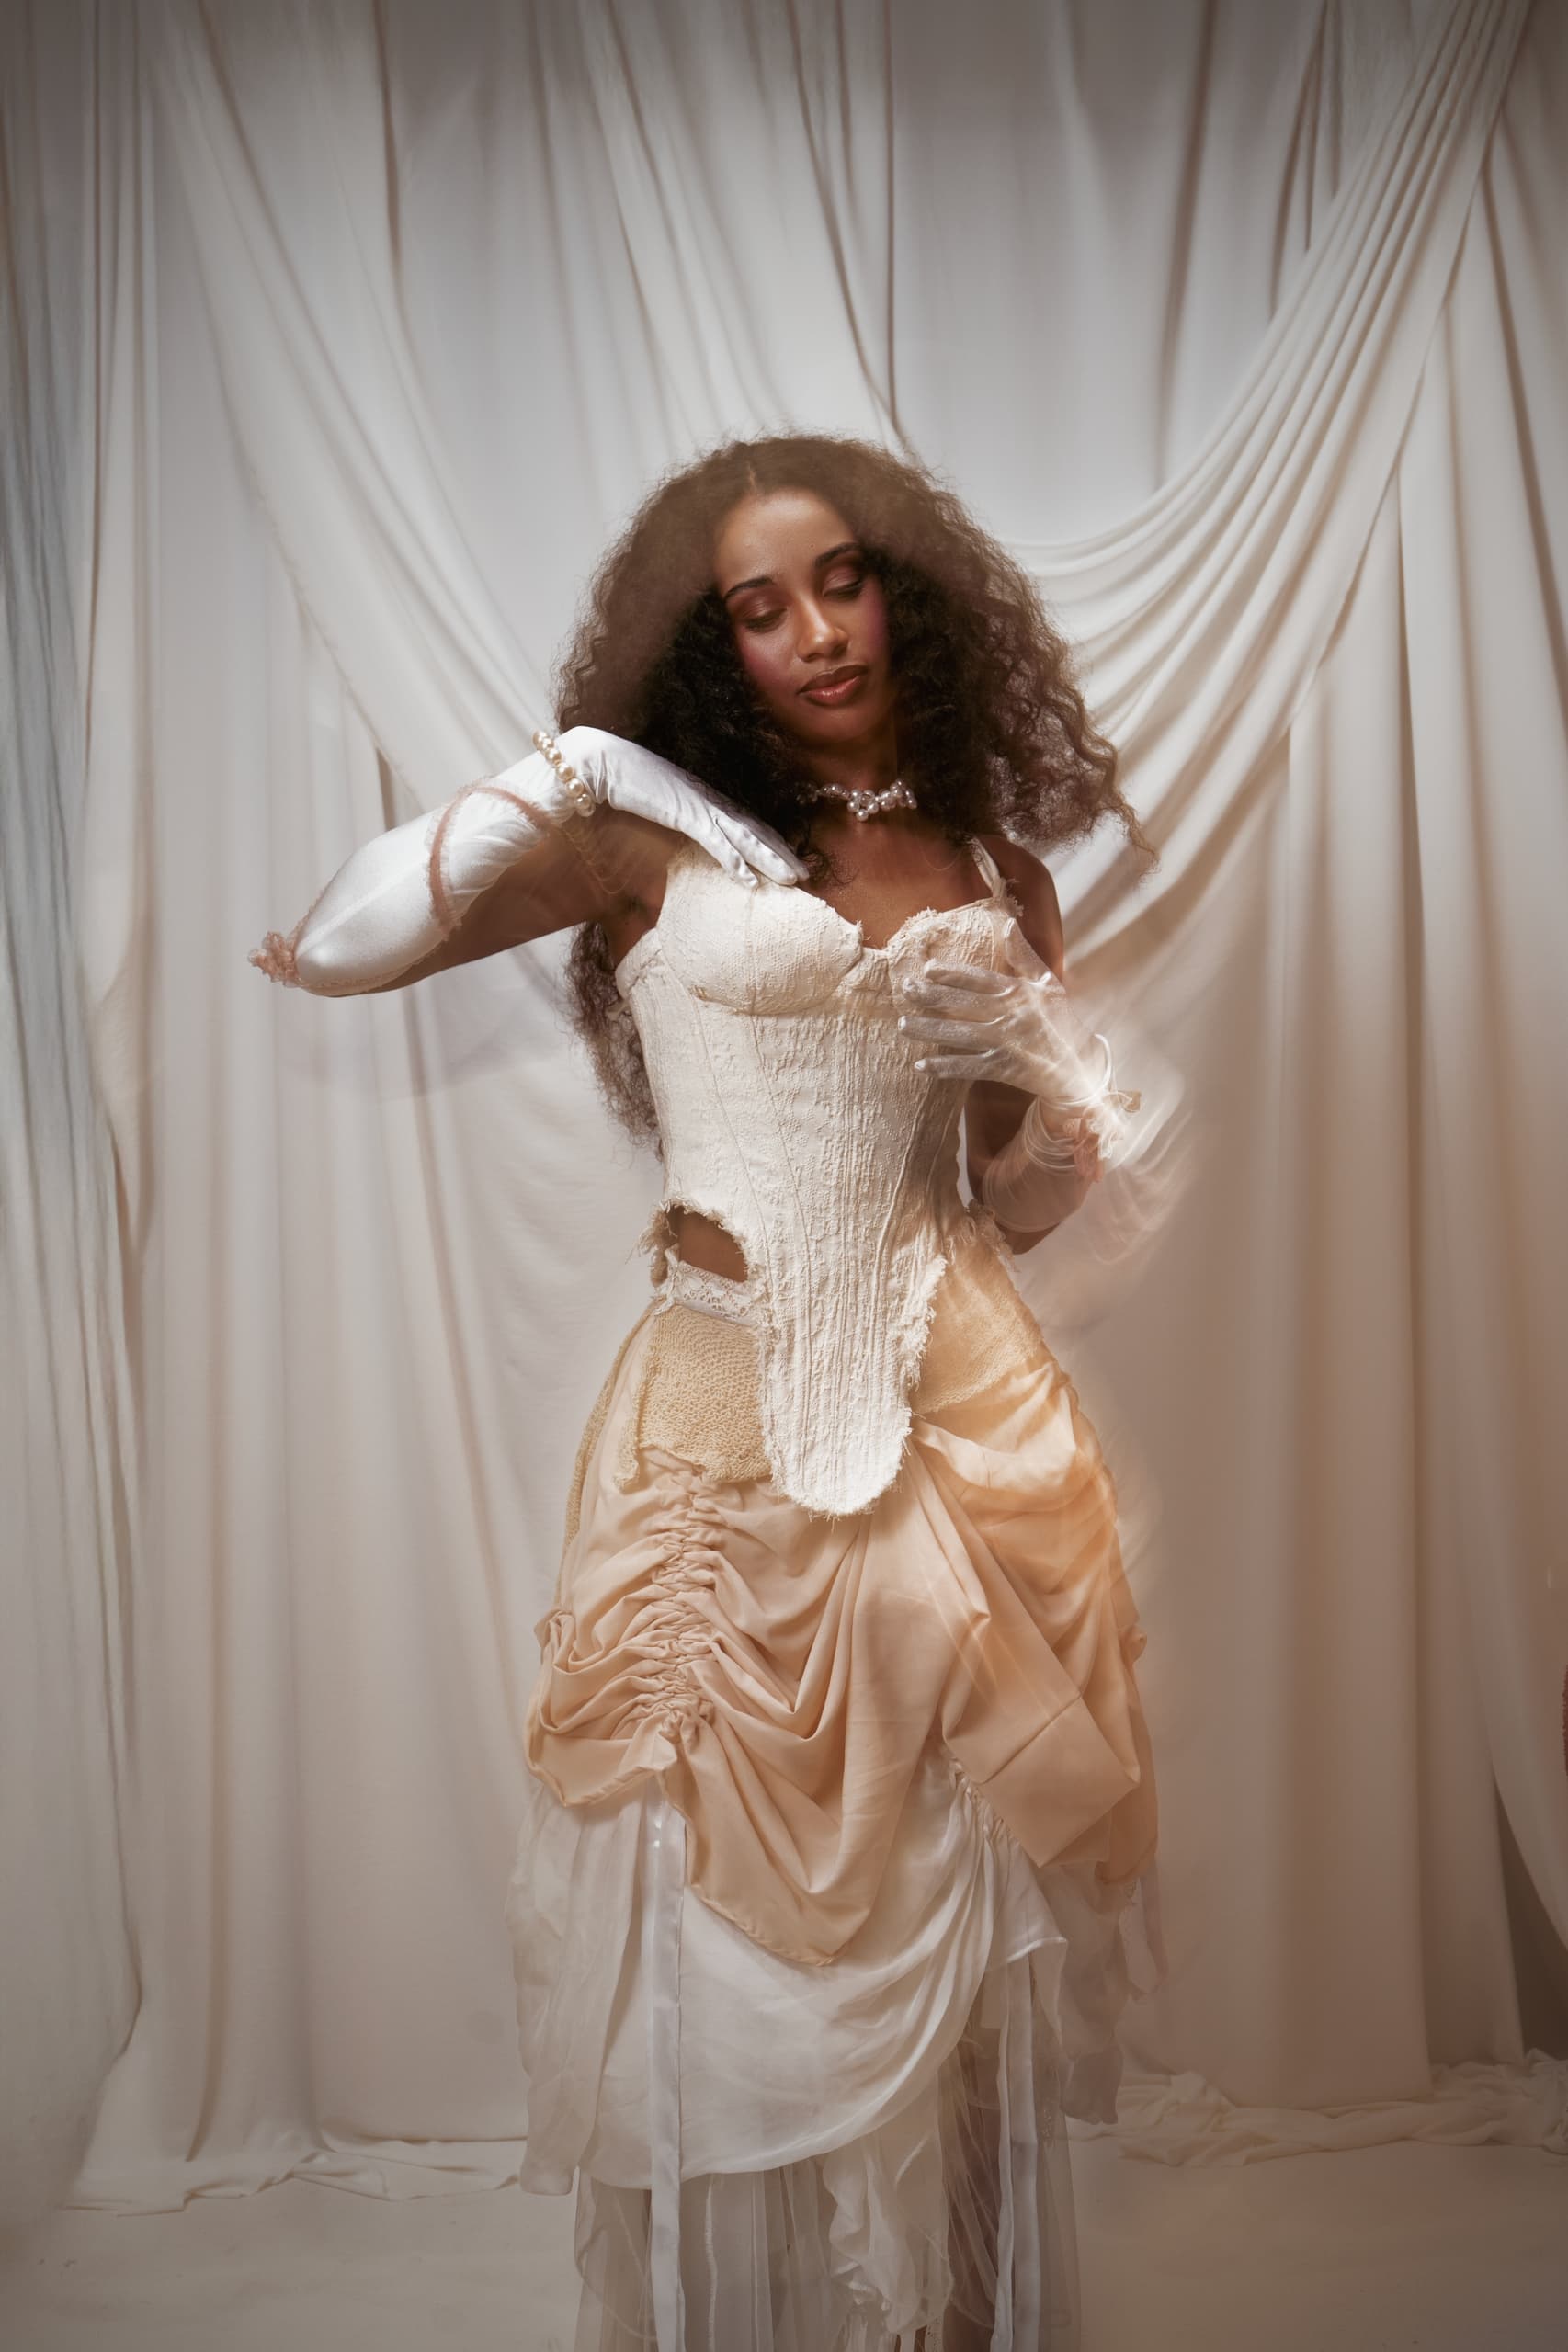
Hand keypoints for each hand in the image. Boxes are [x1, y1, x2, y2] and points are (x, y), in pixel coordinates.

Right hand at [540, 726, 807, 889]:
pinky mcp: (682, 812)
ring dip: (771, 858)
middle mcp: (705, 798)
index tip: (786, 858)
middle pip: (753, 828)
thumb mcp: (650, 805)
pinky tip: (751, 881)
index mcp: (700, 795)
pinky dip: (735, 861)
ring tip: (794, 879)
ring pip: (745, 836)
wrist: (596, 761)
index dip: (767, 840)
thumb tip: (670, 836)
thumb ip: (665, 819)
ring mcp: (696, 804)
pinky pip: (716, 842)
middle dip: (781, 851)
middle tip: (806, 873)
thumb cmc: (616, 783)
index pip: (742, 821)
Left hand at [896, 920, 1102, 1108]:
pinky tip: (921, 1065)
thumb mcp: (1048, 983)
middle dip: (932, 997)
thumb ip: (1025, 956)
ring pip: (962, 1035)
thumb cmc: (1061, 1020)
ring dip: (931, 1030)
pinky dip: (946, 1067)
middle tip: (905, 990)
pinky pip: (970, 1068)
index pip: (981, 979)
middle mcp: (1011, 1016)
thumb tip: (1008, 924)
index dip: (953, 973)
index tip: (926, 968)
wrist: (1081, 1065)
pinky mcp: (1005, 1069)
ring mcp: (1007, 1043)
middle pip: (964, 1004)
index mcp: (1019, 993)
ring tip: (903, 1025)